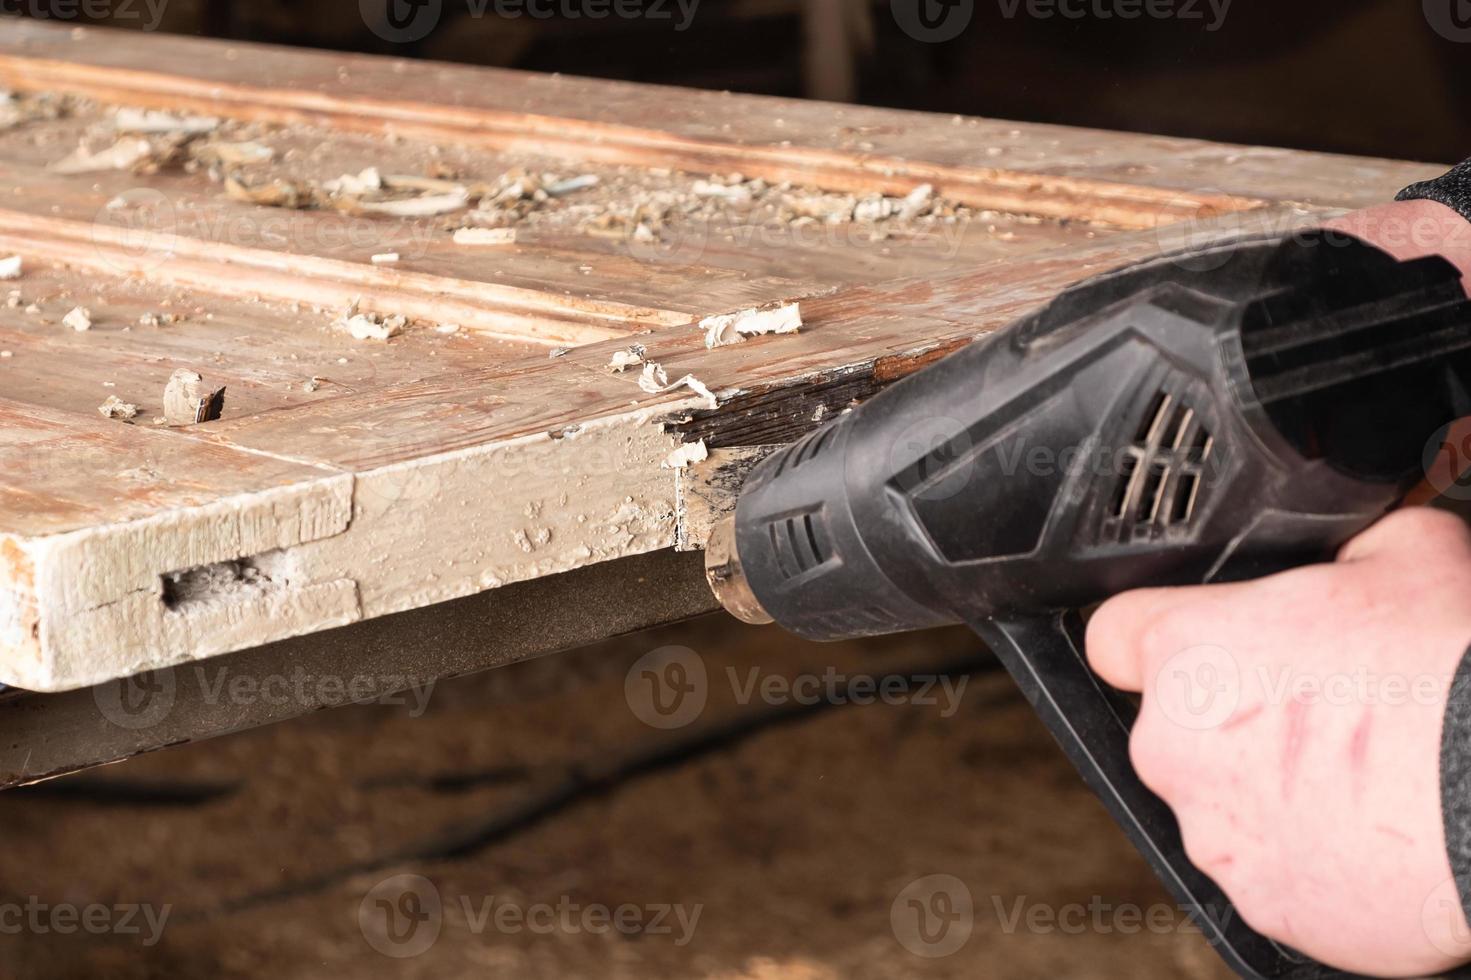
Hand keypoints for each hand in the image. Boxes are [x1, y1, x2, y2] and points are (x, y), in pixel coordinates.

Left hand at [1086, 507, 1470, 976]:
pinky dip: (1314, 857)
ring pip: (1225, 802)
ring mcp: (1215, 834)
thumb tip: (1344, 555)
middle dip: (1238, 717)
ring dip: (1274, 791)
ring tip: (1364, 775)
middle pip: (1179, 725)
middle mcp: (1175, 746)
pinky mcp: (1263, 903)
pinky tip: (1378, 829)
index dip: (1158, 634)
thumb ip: (1338, 552)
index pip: (1116, 635)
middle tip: (1325, 709)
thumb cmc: (1456, 667)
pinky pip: (1275, 870)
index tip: (1196, 642)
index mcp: (1187, 652)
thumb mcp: (1406, 551)